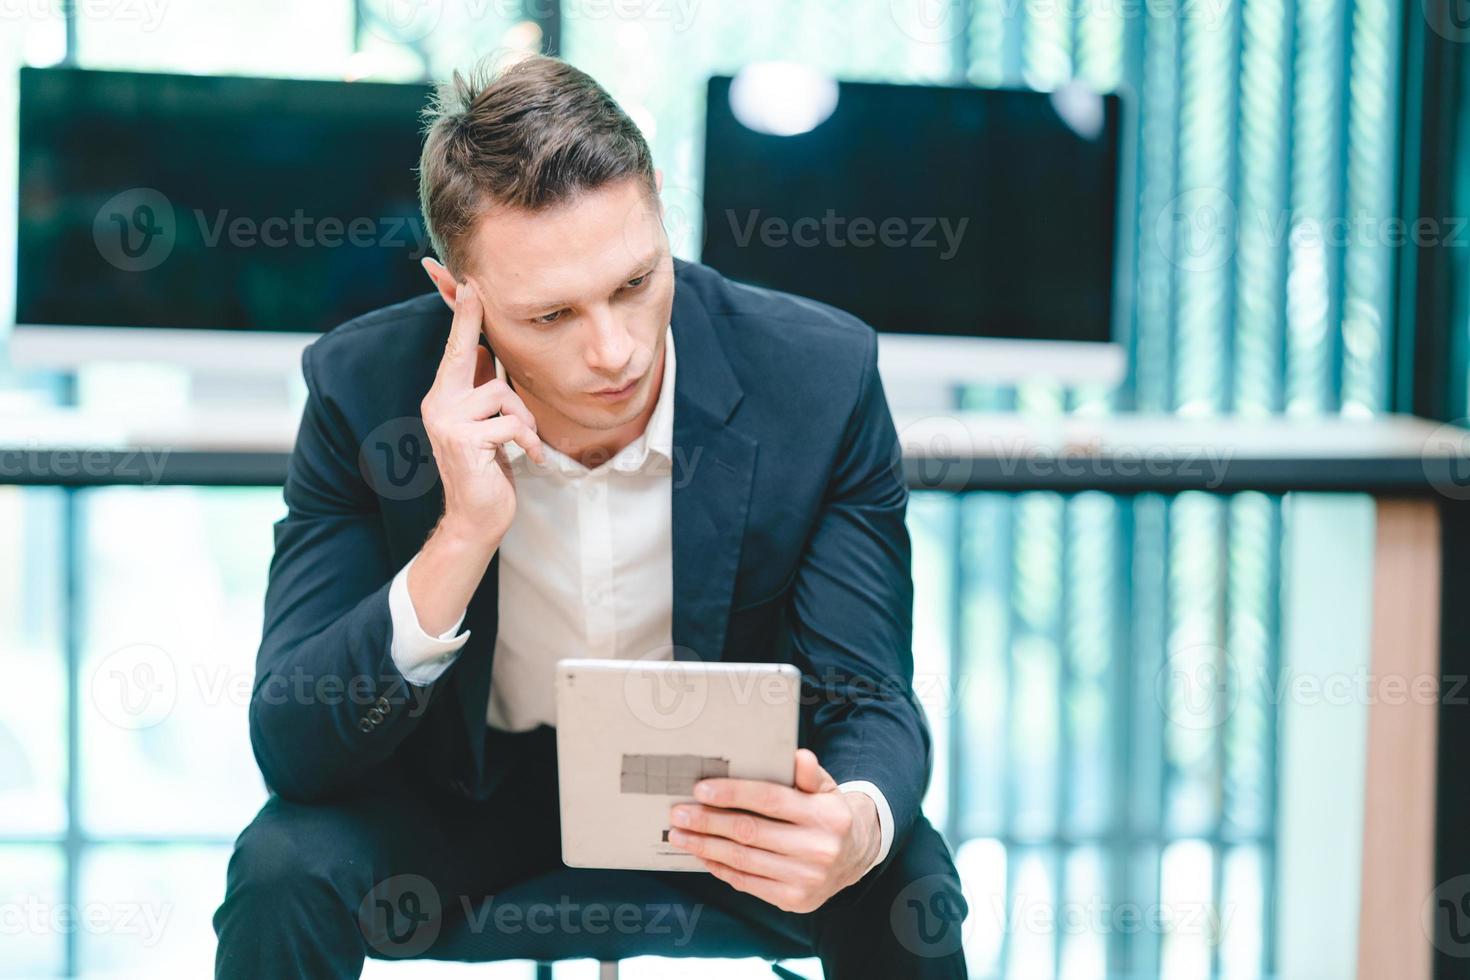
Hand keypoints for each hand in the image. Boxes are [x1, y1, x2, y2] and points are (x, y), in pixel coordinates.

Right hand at [420, 277, 545, 546]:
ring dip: (525, 420)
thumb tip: (482, 350)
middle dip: (468, 318)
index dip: (461, 316)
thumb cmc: (487, 470)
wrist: (476, 518)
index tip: (465, 282)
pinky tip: (532, 459)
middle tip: (474, 286)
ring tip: (528, 443)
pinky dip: (529, 442)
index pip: (454, 350)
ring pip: (501, 394)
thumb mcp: (487, 426)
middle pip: (460, 351)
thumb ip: (482, 391)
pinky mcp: (463, 441)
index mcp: (444, 398)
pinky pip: (510, 424)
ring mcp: (447, 421)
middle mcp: (438, 403)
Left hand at [667, 749, 881, 913]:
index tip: (701, 789)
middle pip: (750, 831)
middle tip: (678, 813)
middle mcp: (818, 848)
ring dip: (705, 847)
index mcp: (825, 814)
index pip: (770, 800)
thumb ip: (809, 774)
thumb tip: (798, 756)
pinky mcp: (794, 900)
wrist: (854, 856)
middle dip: (708, 821)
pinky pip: (747, 883)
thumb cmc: (827, 814)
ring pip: (743, 859)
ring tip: (680, 835)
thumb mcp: (826, 788)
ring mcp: (806, 878)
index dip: (733, 794)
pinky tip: (703, 855)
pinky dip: (720, 868)